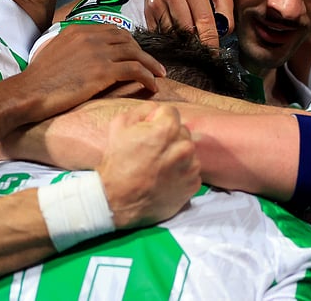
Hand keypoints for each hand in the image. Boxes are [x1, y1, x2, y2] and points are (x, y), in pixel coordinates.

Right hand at [14, 23, 164, 120]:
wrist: (29, 92)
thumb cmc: (37, 80)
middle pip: (128, 40)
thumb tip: (79, 55)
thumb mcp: (53, 51)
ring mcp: (98, 52)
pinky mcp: (103, 71)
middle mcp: (90, 36)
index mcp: (78, 30)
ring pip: (136, 54)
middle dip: (143, 52)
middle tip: (152, 66)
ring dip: (151, 65)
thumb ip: (70, 47)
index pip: (113, 30)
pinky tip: (152, 87)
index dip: (129, 43)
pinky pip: (135, 70)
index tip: (136, 54)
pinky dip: (148, 78)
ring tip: (159, 76)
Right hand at [98, 102, 199, 228]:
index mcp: (167, 129)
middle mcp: (184, 146)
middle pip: (182, 131)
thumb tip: (156, 110)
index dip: (157, 120)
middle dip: (169, 137)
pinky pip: (191, 171)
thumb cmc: (117, 162)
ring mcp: (191, 167)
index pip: (171, 113)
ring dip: (177, 155)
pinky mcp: (193, 185)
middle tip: (152, 151)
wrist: (118, 200)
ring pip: (188, 152)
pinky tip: (165, 178)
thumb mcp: (119, 125)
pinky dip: (181, 173)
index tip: (148, 132)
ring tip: (159, 166)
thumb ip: (142, 110)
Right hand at [144, 0, 232, 46]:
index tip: (213, 55)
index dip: (209, 41)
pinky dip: (168, 36)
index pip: (204, 20)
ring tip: (188, 38)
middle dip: (195, 42)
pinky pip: (158, 30)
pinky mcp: (148, 6)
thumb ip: (225, 10)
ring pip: (170, 32)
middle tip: (201, 48)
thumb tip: (224, 32)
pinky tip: (175, 32)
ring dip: (181, 39)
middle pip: (185, 28)